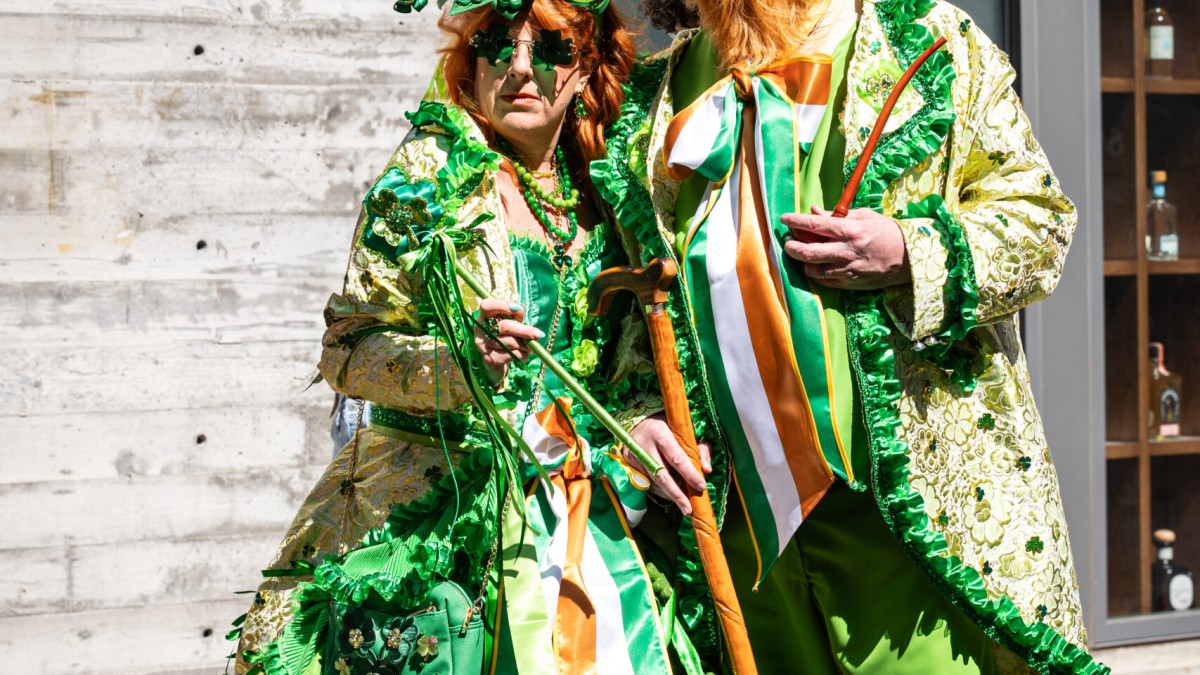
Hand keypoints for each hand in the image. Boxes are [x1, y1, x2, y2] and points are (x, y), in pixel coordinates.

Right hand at [473, 299, 543, 381]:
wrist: (496, 362)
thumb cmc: (505, 338)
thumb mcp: (510, 324)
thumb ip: (514, 316)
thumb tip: (520, 309)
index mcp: (483, 317)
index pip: (486, 306)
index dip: (501, 305)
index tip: (518, 308)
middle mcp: (480, 330)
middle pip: (504, 326)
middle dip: (524, 330)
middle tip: (538, 334)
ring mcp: (483, 346)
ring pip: (510, 342)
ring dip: (525, 345)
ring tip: (530, 347)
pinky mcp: (490, 359)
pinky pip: (512, 354)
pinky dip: (522, 355)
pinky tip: (523, 355)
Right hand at [626, 413, 712, 515]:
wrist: (639, 422)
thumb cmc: (668, 427)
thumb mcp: (685, 432)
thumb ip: (699, 449)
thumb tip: (706, 470)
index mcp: (660, 433)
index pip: (676, 458)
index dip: (689, 474)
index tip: (701, 487)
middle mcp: (643, 445)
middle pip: (662, 475)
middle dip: (677, 494)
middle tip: (689, 509)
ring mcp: (633, 455)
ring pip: (653, 481)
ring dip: (670, 494)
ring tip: (683, 504)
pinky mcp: (627, 463)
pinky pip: (646, 482)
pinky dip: (660, 490)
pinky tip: (670, 494)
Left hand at [781, 205, 909, 289]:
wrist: (908, 258)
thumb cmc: (886, 232)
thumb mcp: (863, 216)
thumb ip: (836, 215)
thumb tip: (813, 211)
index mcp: (850, 231)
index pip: (814, 225)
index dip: (795, 221)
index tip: (783, 219)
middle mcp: (846, 251)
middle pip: (807, 251)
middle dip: (790, 246)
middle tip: (787, 241)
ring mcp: (847, 270)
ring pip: (812, 269)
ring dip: (801, 261)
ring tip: (800, 252)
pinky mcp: (849, 283)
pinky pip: (823, 281)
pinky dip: (815, 272)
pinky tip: (815, 264)